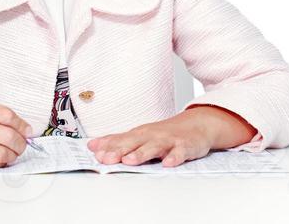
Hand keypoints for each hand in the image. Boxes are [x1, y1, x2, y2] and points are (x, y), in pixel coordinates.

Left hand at [86, 113, 212, 167]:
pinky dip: (174, 158)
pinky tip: (168, 163)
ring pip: (154, 147)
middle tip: (105, 158)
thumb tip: (94, 146)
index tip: (93, 151)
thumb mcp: (141, 136)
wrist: (196, 124)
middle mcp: (152, 136)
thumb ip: (118, 142)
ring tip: (129, 160)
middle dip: (119, 150)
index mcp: (140, 134)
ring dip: (141, 154)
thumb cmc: (165, 133)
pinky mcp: (184, 146)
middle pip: (133, 143)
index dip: (107, 146)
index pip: (121, 139)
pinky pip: (179, 153)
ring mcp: (168, 140)